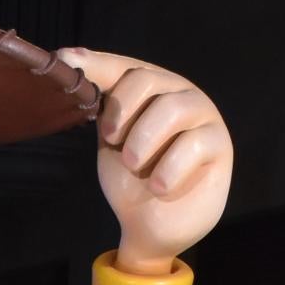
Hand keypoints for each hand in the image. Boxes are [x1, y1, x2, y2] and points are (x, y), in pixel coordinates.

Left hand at [58, 49, 232, 273]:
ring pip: (171, 108)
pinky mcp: (220, 144)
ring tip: (134, 166)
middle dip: (121, 112)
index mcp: (150, 89)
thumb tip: (70, 61)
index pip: (122, 67)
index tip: (64, 61)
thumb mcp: (110, 140)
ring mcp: (203, 115)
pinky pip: (192, 144)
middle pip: (146, 80)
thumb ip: (101, 106)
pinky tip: (158, 188)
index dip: (95, 64)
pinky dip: (167, 170)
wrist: (152, 224)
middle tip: (111, 140)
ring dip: (143, 140)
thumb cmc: (132, 179)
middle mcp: (178, 93)